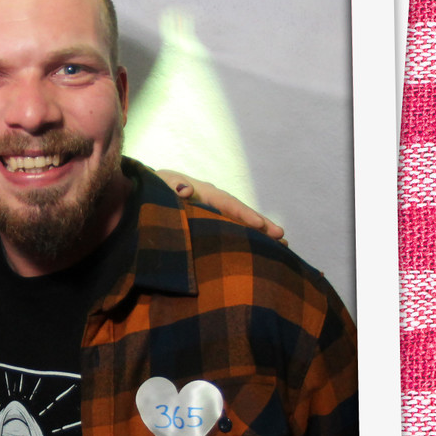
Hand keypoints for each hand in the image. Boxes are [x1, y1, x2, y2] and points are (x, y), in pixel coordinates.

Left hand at [157, 169, 285, 241]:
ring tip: (282, 247)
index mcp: (205, 192)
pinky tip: (263, 253)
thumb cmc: (157, 187)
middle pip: (241, 213)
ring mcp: (216, 214)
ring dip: (260, 235)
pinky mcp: (212, 225)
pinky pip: (233, 232)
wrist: (153, 192)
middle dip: (261, 224)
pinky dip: (248, 240)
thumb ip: (172, 185)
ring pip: (241, 224)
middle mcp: (216, 202)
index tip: (259, 225)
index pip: (227, 203)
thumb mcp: (162, 182)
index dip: (242, 214)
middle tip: (281, 236)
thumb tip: (186, 190)